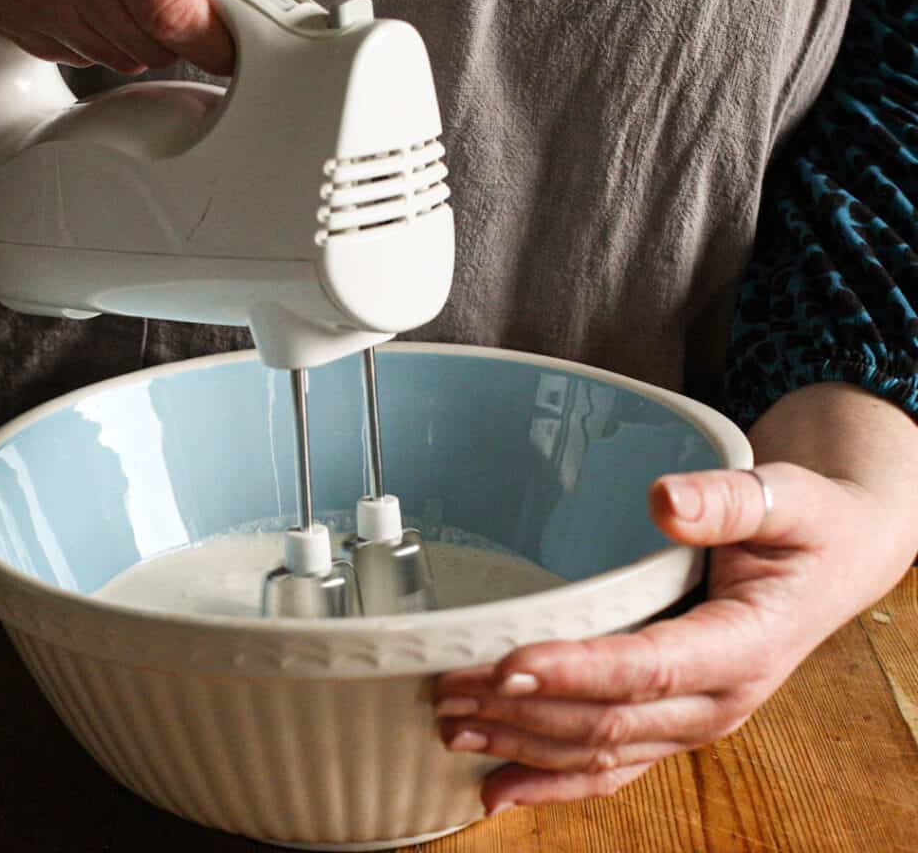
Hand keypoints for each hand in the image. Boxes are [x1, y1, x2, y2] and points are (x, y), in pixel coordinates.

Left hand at [434, 460, 915, 814]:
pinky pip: (614, 766)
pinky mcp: (676, 720)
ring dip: (524, 748)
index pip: (648, 668)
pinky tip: (500, 786)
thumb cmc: (807, 528)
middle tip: (449, 691)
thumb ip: (727, 500)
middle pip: (609, 721)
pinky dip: (554, 781)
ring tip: (454, 730)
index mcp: (743, 645)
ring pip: (602, 752)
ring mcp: (695, 719)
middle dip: (524, 713)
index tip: (507, 667)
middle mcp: (718, 699)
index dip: (576, 672)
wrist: (835, 562)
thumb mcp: (784, 500)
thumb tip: (664, 501)